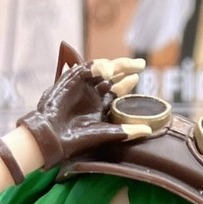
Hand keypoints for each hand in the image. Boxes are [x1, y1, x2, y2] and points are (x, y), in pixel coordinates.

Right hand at [18, 55, 149, 168]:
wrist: (53, 136)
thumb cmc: (77, 139)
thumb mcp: (106, 133)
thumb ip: (127, 131)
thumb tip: (149, 130)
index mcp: (100, 106)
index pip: (117, 90)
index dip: (127, 83)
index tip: (137, 76)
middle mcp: (92, 94)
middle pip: (111, 77)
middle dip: (125, 68)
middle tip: (140, 64)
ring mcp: (82, 86)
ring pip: (101, 70)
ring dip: (113, 66)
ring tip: (124, 66)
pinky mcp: (71, 80)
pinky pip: (86, 69)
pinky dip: (97, 67)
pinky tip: (107, 70)